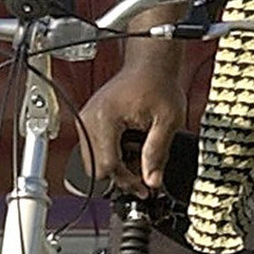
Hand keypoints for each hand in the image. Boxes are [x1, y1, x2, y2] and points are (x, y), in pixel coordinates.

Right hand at [76, 64, 188, 194]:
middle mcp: (89, 119)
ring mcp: (86, 120)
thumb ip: (158, 153)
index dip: (127, 181)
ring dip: (115, 167)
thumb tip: (152, 181)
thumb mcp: (167, 121)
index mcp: (105, 118)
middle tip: (143, 178)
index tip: (144, 188)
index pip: (108, 165)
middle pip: (96, 168)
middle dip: (120, 177)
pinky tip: (129, 150)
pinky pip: (94, 150)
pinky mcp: (89, 121)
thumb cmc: (157, 83)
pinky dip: (111, 156)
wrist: (149, 65)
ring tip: (138, 161)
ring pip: (93, 162)